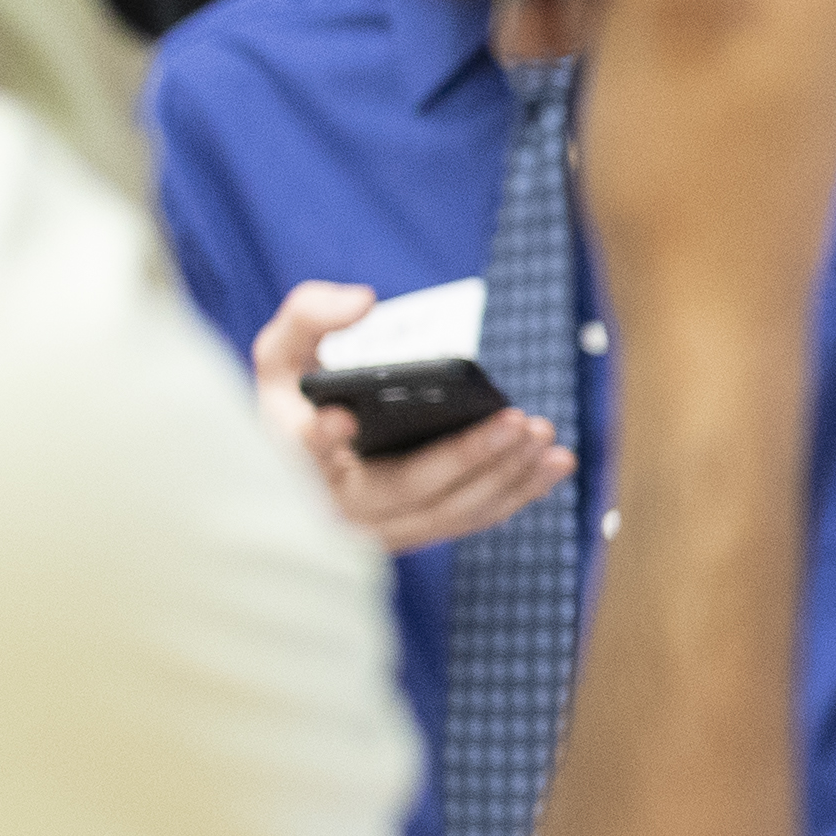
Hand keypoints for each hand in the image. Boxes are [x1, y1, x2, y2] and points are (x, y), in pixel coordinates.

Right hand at [247, 282, 572, 552]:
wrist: (302, 462)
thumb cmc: (295, 402)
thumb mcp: (282, 353)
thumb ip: (309, 316)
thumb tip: (362, 302)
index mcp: (290, 458)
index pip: (299, 452)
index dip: (317, 440)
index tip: (339, 421)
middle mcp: (332, 506)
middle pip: (403, 489)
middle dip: (466, 456)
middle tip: (516, 421)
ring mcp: (376, 529)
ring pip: (447, 512)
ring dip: (504, 476)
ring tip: (543, 435)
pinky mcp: (413, 533)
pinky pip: (468, 519)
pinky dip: (516, 493)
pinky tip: (552, 464)